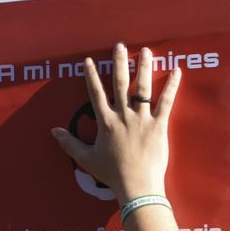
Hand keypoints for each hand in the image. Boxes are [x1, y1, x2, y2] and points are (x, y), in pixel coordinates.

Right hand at [51, 43, 181, 204]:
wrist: (136, 184)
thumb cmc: (110, 173)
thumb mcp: (86, 158)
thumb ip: (70, 143)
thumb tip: (54, 131)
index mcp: (105, 123)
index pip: (96, 94)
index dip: (92, 76)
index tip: (89, 61)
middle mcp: (123, 116)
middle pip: (121, 84)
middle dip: (119, 63)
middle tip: (120, 46)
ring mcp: (142, 119)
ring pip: (144, 88)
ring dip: (144, 68)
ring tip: (146, 51)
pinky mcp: (159, 125)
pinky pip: (166, 102)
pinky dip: (172, 86)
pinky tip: (176, 71)